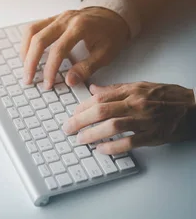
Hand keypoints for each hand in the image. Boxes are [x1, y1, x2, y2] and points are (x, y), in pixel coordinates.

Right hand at [20, 7, 129, 89]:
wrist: (112, 15)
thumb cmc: (110, 33)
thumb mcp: (106, 53)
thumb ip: (87, 68)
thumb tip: (69, 81)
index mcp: (80, 27)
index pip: (58, 50)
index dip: (50, 69)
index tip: (48, 84)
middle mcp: (65, 20)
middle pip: (39, 40)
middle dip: (31, 62)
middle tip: (29, 79)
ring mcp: (57, 17)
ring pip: (31, 31)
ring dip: (25, 51)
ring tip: (25, 68)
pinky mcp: (52, 19)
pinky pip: (33, 28)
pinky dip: (27, 42)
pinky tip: (28, 54)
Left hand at [62, 82, 195, 154]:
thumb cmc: (168, 96)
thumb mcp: (141, 86)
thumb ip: (116, 89)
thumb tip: (93, 90)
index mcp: (132, 92)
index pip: (100, 98)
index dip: (82, 107)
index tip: (72, 114)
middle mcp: (137, 104)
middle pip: (102, 111)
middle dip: (80, 121)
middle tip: (67, 129)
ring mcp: (146, 120)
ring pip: (113, 126)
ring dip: (92, 134)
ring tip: (80, 140)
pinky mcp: (154, 135)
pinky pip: (130, 142)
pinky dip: (113, 147)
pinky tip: (101, 149)